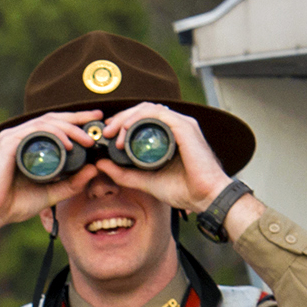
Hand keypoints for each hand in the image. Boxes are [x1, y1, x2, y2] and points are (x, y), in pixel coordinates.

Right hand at [0, 111, 98, 260]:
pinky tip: (69, 144)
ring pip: (47, 122)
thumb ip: (71, 183)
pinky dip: (55, 134)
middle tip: (99, 118)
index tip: (96, 121)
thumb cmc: (14, 203)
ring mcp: (12, 137)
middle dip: (78, 117)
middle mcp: (19, 136)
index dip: (76, 121)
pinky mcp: (8, 143)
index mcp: (27, 144)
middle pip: (53, 118)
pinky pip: (36, 131)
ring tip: (87, 139)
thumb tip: (94, 169)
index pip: (55, 125)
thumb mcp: (51, 193)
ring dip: (70, 128)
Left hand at [108, 101, 234, 214]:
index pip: (142, 118)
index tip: (107, 136)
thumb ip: (123, 173)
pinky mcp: (185, 127)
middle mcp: (176, 125)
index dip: (121, 122)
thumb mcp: (145, 181)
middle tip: (105, 133)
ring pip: (147, 108)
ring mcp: (181, 124)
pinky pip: (157, 113)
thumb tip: (100, 164)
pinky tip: (126, 130)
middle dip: (120, 118)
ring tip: (113, 133)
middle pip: (142, 110)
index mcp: (169, 135)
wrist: (206, 197)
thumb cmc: (184, 190)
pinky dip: (138, 118)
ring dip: (126, 117)